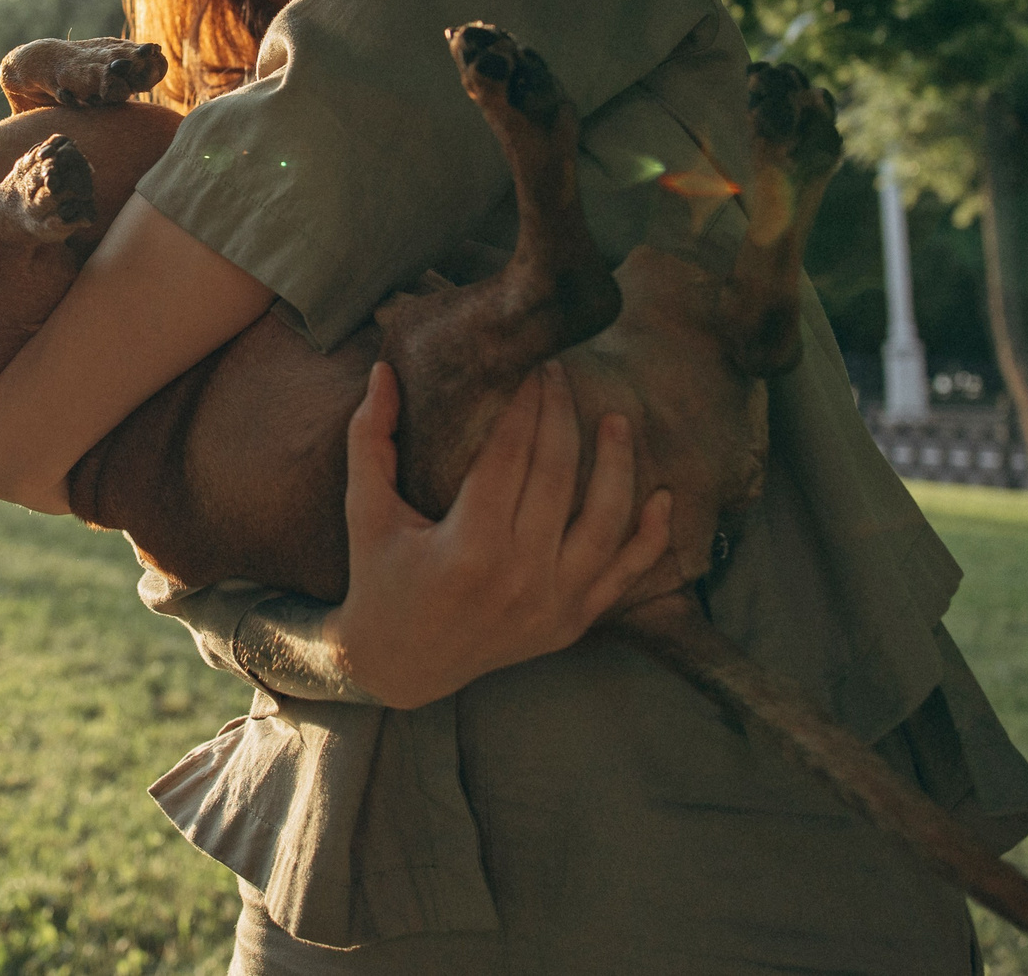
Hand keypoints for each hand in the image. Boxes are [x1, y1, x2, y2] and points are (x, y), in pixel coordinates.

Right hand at [327, 360, 672, 708]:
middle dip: (560, 412)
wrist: (400, 665)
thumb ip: (370, 437)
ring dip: (617, 462)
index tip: (525, 362)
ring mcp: (553, 603)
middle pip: (557, 473)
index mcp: (468, 547)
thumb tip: (383, 370)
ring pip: (605, 518)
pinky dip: (650, 536)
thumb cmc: (380, 578)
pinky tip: (661, 495)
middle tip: (557, 371)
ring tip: (615, 418)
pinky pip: (625, 574)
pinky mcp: (571, 622)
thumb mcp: (365, 509)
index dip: (520, 400)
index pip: (508, 452)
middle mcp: (518, 577)